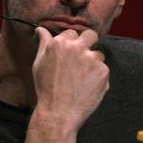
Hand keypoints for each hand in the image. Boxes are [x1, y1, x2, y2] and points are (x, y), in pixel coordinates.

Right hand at [19, 27, 108, 142]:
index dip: (72, 43)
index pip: (72, 33)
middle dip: (88, 43)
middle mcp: (77, 47)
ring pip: (98, 54)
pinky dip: (98, 76)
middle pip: (90, 35)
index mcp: (60, 43)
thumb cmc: (46, 89)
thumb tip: (40, 29)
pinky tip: (88, 87)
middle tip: (82, 58)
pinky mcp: (103, 71)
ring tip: (83, 79)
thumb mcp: (39, 64)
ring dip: (93, 62)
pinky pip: (103, 69)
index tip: (70, 54)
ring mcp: (92, 59)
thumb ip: (44, 44)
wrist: (58, 113)